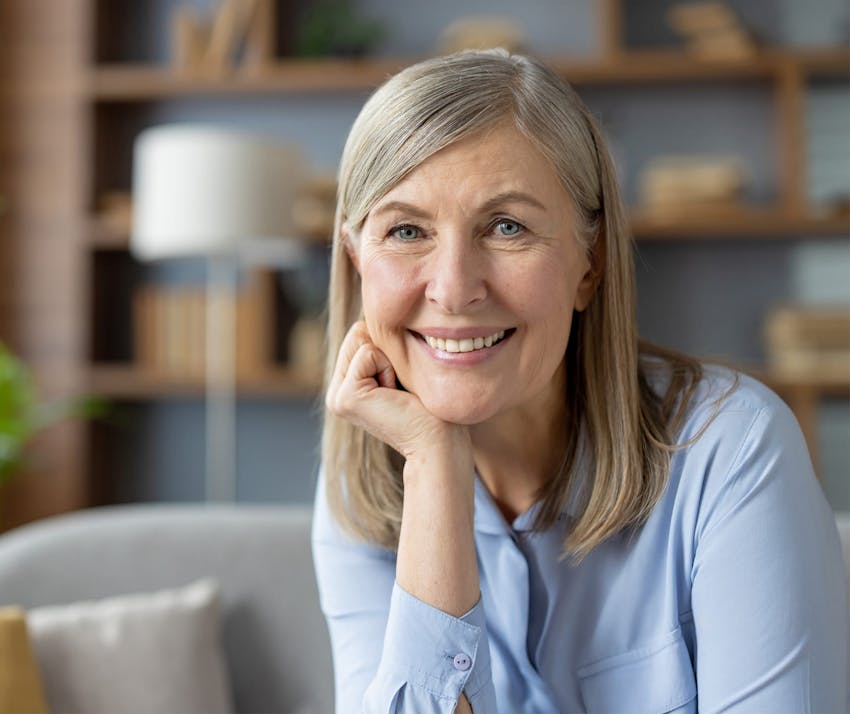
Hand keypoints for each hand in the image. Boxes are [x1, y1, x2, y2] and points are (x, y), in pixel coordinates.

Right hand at [325, 321, 469, 461]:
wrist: (437, 441)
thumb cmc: (429, 406)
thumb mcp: (400, 368)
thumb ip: (380, 346)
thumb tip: (368, 317)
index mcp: (346, 386)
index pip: (359, 334)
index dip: (388, 348)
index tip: (400, 383)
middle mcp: (336, 393)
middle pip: (357, 334)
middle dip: (386, 352)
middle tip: (398, 388)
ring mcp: (337, 397)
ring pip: (361, 340)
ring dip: (388, 361)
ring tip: (396, 392)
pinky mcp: (346, 397)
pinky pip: (368, 353)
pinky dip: (388, 368)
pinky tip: (394, 395)